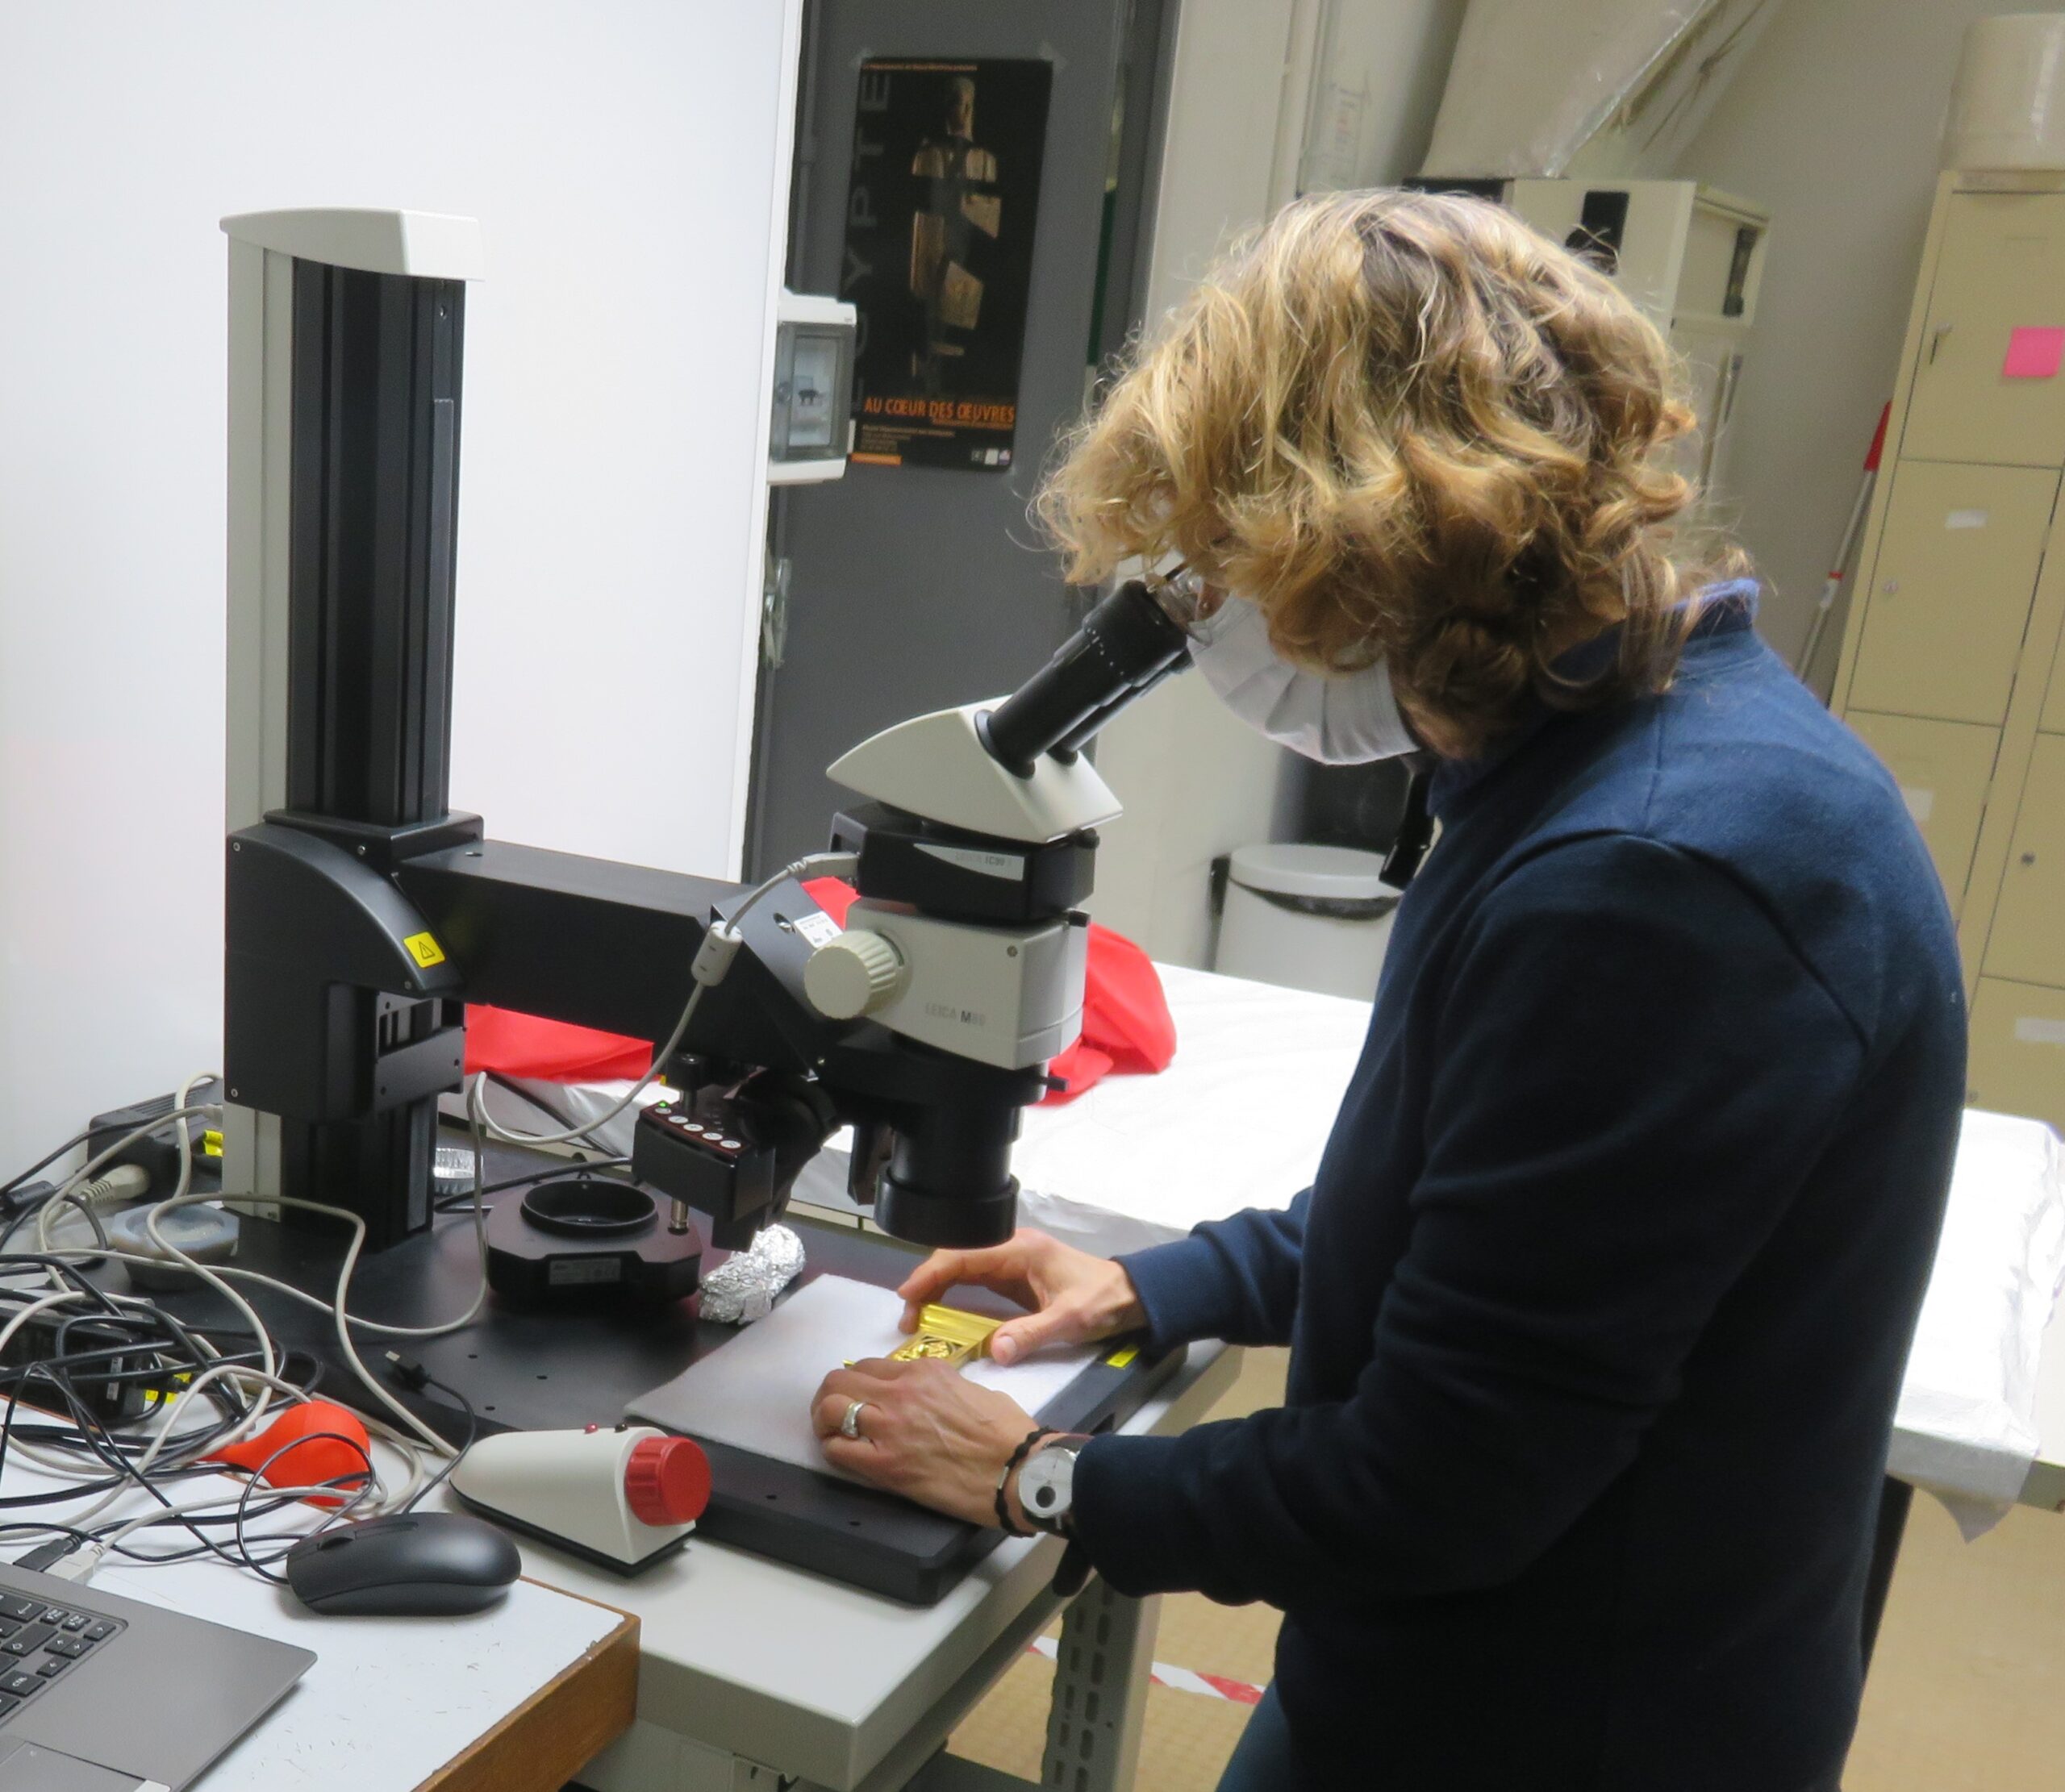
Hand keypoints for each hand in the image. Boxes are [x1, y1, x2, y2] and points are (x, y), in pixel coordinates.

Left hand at [810, 1356, 1034, 1526]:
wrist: (1017, 1470)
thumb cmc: (1007, 1432)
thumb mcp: (972, 1389)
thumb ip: (942, 1387)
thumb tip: (929, 1398)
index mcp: (924, 1371)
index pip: (870, 1366)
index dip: (860, 1381)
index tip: (863, 1396)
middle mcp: (900, 1392)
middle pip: (840, 1380)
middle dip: (832, 1394)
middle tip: (836, 1412)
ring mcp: (889, 1427)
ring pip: (831, 1408)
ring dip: (825, 1419)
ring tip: (831, 1431)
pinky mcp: (884, 1465)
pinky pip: (838, 1449)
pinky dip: (833, 1449)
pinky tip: (842, 1453)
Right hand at [897, 1229, 1144, 1365]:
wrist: (1133, 1296)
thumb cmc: (1104, 1301)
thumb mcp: (1069, 1319)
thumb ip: (1031, 1334)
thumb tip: (995, 1351)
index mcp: (1020, 1249)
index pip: (963, 1255)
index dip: (931, 1274)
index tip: (907, 1295)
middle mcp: (1011, 1249)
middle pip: (956, 1258)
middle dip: (927, 1283)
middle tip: (909, 1318)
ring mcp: (1012, 1262)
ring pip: (962, 1268)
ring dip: (937, 1289)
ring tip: (917, 1318)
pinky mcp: (1014, 1277)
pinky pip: (975, 1280)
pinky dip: (954, 1294)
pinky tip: (942, 1314)